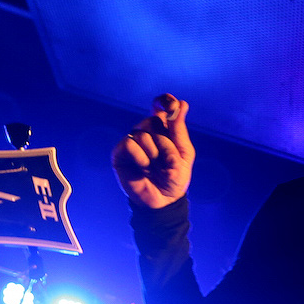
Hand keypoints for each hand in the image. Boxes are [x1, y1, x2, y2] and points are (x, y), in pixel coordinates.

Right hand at [112, 93, 194, 208]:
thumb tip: (181, 103)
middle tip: (166, 159)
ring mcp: (132, 142)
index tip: (170, 104)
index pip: (161, 107)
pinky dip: (140, 156)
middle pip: (153, 120)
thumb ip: (179, 130)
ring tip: (154, 167)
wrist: (163, 201)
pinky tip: (143, 168)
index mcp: (163, 130)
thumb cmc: (175, 179)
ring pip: (142, 132)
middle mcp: (146, 133)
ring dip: (154, 152)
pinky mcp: (120, 153)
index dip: (165, 102)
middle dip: (164, 141)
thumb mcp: (183, 154)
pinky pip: (130, 143)